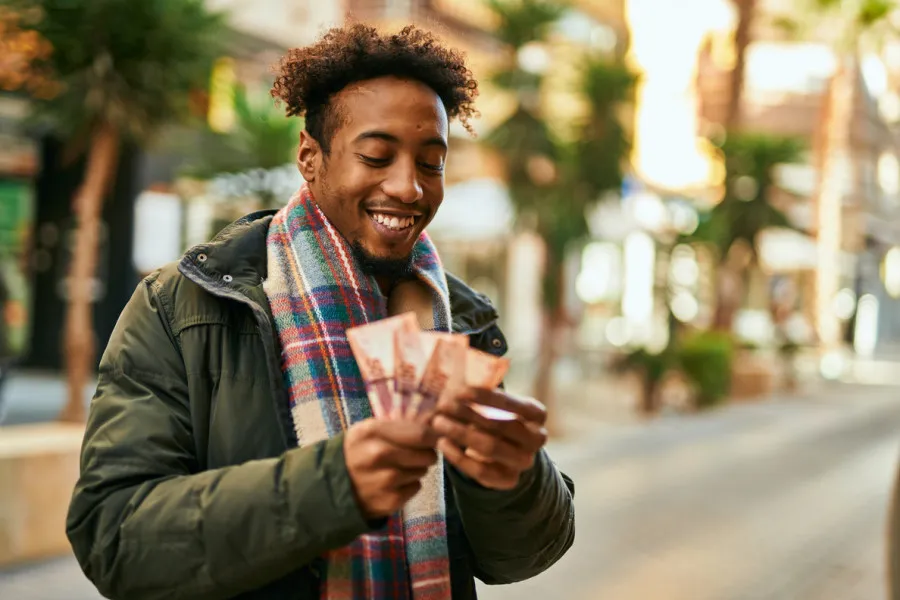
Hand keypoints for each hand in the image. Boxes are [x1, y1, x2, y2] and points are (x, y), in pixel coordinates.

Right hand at [344, 419, 438, 519]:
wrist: (332, 485)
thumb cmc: (358, 451)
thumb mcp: (369, 429)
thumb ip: (398, 424)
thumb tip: (433, 422)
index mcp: (373, 432)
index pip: (421, 434)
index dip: (434, 436)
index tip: (436, 437)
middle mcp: (378, 455)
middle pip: (427, 454)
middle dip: (427, 453)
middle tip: (418, 453)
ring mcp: (384, 480)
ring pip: (422, 471)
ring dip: (417, 469)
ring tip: (399, 467)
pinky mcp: (389, 500)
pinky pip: (416, 487)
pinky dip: (410, 485)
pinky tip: (394, 483)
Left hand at [432, 388, 547, 490]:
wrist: (498, 449)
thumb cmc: (491, 413)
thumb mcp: (489, 398)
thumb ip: (479, 380)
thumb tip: (456, 354)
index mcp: (537, 414)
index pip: (518, 405)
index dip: (490, 398)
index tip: (461, 390)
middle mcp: (537, 439)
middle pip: (503, 426)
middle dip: (470, 414)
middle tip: (443, 405)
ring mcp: (524, 462)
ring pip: (491, 448)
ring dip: (460, 433)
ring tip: (438, 422)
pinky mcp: (508, 480)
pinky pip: (481, 471)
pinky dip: (459, 457)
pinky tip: (442, 443)